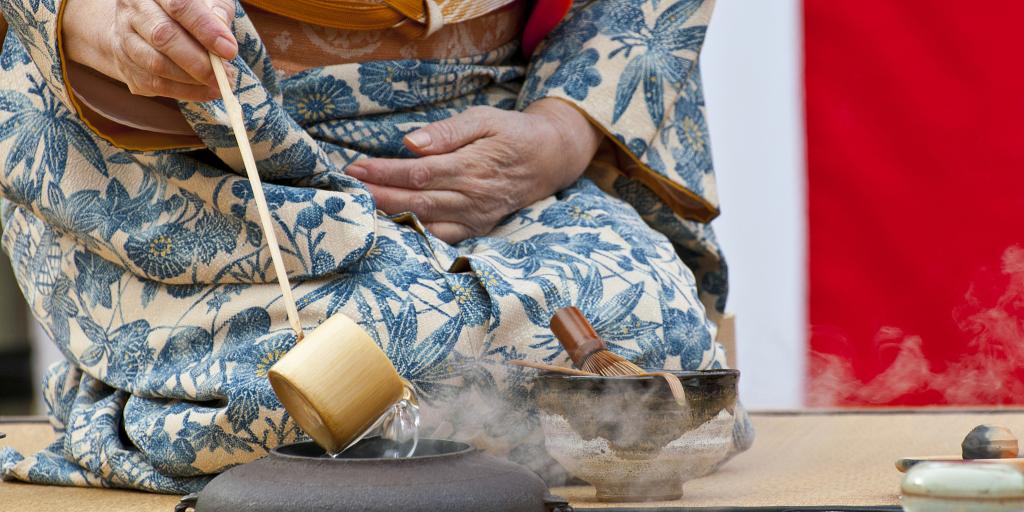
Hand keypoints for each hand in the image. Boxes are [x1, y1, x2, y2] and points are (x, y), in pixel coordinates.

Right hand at [62, 0, 236, 100]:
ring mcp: (123, 38)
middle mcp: (133, 10)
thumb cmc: (185, 10)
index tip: (229, 51)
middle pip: (163, 37)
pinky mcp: (124, 64)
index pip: (180, 6)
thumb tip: (224, 41)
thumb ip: (217, 13)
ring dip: (192, 80)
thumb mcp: (206, 1)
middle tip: (226, 75)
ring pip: (156, 64)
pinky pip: (153, 83)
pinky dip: (184, 92)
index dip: (206, 30)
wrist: (144, 21)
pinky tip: (205, 91)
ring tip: (219, 84)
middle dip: (199, 61)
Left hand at [346, 99, 603, 243]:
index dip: (384, 172)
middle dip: (378, 196)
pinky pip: (442, 238)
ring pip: (425, 222)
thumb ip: (447, 132)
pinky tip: (392, 228)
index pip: (418, 172)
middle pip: (416, 201)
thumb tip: (410, 143)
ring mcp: (475, 217)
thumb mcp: (484, 119)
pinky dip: (416, 236)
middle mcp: (472, 197)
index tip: (355, 168)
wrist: (549, 159)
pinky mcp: (477, 228)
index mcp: (472, 166)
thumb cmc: (512, 134)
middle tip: (347, 189)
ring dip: (390, 217)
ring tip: (360, 208)